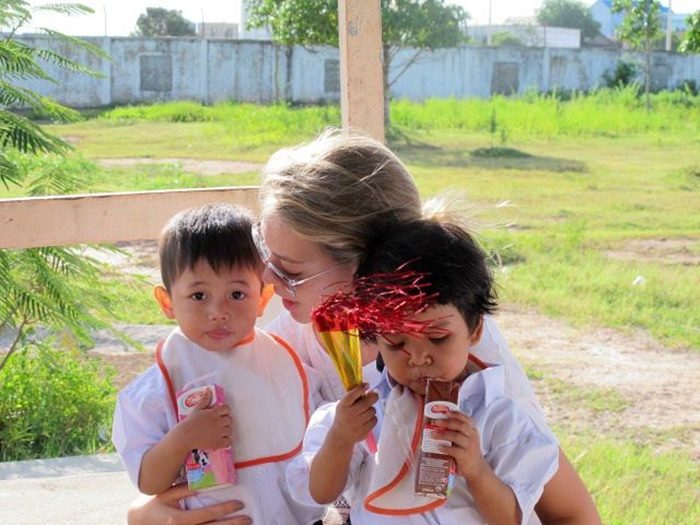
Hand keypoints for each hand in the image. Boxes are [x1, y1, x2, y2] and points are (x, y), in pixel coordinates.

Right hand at [127, 484, 250, 524]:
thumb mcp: (166, 496)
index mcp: (179, 520)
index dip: (224, 509)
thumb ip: (184, 491)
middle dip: (231, 524)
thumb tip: (203, 485)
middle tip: (248, 518)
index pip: (206, 514)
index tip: (238, 504)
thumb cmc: (153, 506)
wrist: (138, 524)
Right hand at [175, 389, 232, 450]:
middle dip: (225, 421)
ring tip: (218, 432)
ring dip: (226, 431)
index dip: (224, 411)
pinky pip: (228, 441)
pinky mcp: (218, 443)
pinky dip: (226, 441)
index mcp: (214, 412)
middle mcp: (219, 422)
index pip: (227, 409)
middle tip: (218, 423)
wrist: (184, 437)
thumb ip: (205, 400)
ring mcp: (219, 433)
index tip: (219, 414)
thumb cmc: (190, 422)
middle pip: (230, 419)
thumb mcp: (197, 409)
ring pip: (230, 430)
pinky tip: (220, 440)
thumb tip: (208, 390)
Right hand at [328, 384, 377, 447]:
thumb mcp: (344, 404)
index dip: (360, 388)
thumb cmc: (344, 415)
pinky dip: (372, 418)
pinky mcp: (364, 431)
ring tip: (365, 411)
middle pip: (367, 402)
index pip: (352, 394)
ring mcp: (357, 423)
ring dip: (371, 409)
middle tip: (374, 395)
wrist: (341, 434)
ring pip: (372, 410)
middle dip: (373, 396)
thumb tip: (368, 386)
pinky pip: (374, 420)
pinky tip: (366, 419)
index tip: (366, 385)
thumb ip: (353, 395)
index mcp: (343, 405)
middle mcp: (350, 414)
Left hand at [433, 411, 488, 481]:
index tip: (445, 412)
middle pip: (460, 425)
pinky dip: (445, 447)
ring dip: (442, 434)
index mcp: (472, 431)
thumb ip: (457, 432)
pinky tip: (438, 447)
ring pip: (456, 436)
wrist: (476, 469)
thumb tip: (438, 426)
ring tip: (433, 434)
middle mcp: (472, 437)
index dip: (455, 414)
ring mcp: (469, 446)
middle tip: (436, 422)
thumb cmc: (468, 452)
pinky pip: (454, 450)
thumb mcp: (466, 440)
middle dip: (447, 422)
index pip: (466, 419)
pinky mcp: (465, 456)